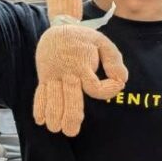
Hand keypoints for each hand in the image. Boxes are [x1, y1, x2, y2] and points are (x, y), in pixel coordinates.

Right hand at [33, 0, 127, 136]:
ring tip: (55, 128)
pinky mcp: (45, 78)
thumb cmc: (84, 39)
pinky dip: (39, 106)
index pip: (94, 86)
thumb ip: (114, 61)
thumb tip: (122, 80)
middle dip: (70, 114)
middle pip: (69, 96)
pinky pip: (40, 93)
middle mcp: (66, 72)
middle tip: (71, 131)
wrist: (58, 29)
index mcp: (82, 64)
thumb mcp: (103, 43)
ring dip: (53, 114)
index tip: (118, 85)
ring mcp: (53, 75)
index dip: (107, 91)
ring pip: (53, 97)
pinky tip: (40, 120)